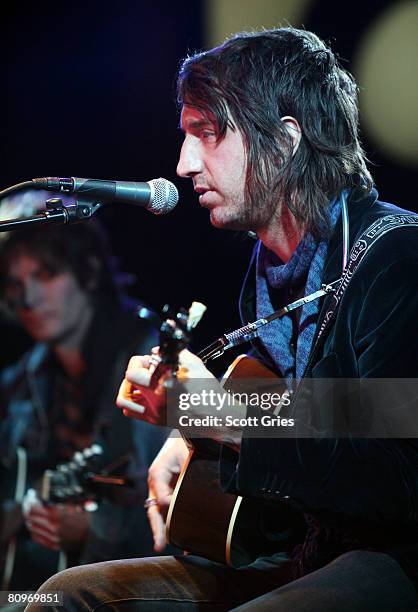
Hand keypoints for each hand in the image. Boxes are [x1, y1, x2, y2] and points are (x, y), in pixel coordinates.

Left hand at [23, 490, 89, 552]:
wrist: (95, 536)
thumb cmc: (87, 518)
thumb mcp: (75, 504)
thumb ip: (60, 501)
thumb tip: (47, 497)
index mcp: (58, 514)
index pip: (34, 508)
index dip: (30, 501)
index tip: (31, 497)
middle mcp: (53, 526)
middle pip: (31, 517)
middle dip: (28, 509)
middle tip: (29, 504)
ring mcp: (53, 537)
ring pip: (32, 528)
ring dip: (30, 519)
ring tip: (31, 514)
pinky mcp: (54, 544)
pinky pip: (37, 538)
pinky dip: (34, 531)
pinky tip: (36, 526)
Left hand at [116, 348, 215, 425]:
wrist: (216, 417)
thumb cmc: (208, 392)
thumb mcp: (193, 365)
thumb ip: (171, 354)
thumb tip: (155, 352)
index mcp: (163, 387)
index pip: (133, 371)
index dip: (140, 362)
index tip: (151, 360)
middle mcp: (155, 402)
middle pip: (127, 383)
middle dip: (135, 372)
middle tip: (147, 369)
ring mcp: (154, 414)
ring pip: (124, 401)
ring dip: (130, 388)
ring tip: (143, 382)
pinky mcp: (156, 421)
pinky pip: (133, 412)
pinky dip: (135, 401)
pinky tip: (148, 393)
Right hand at [145, 433, 188, 551]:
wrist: (189, 433)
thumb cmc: (186, 442)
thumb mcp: (185, 454)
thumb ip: (183, 473)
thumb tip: (175, 499)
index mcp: (157, 473)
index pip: (160, 498)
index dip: (168, 508)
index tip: (176, 515)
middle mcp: (157, 483)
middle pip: (154, 510)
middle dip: (158, 529)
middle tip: (159, 546)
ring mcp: (163, 489)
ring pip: (162, 514)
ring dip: (166, 529)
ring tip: (175, 546)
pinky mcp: (171, 492)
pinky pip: (170, 510)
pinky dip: (176, 523)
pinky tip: (184, 539)